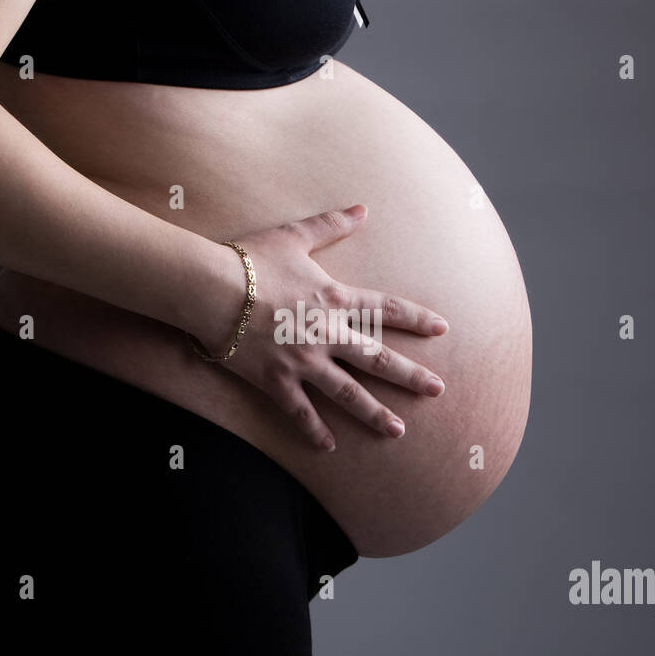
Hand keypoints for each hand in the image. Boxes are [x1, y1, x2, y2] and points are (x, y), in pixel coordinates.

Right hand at [191, 205, 447, 450]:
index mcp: (334, 299)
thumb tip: (363, 209)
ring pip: (347, 392)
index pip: (386, 309)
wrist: (211, 288)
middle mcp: (326, 334)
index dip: (416, 318)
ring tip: (398, 430)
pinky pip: (300, 411)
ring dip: (374, 412)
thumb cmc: (250, 260)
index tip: (443, 329)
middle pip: (377, 358)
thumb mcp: (294, 236)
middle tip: (437, 390)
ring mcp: (302, 361)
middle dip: (410, 375)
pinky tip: (328, 446)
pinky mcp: (276, 380)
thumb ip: (331, 225)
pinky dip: (314, 430)